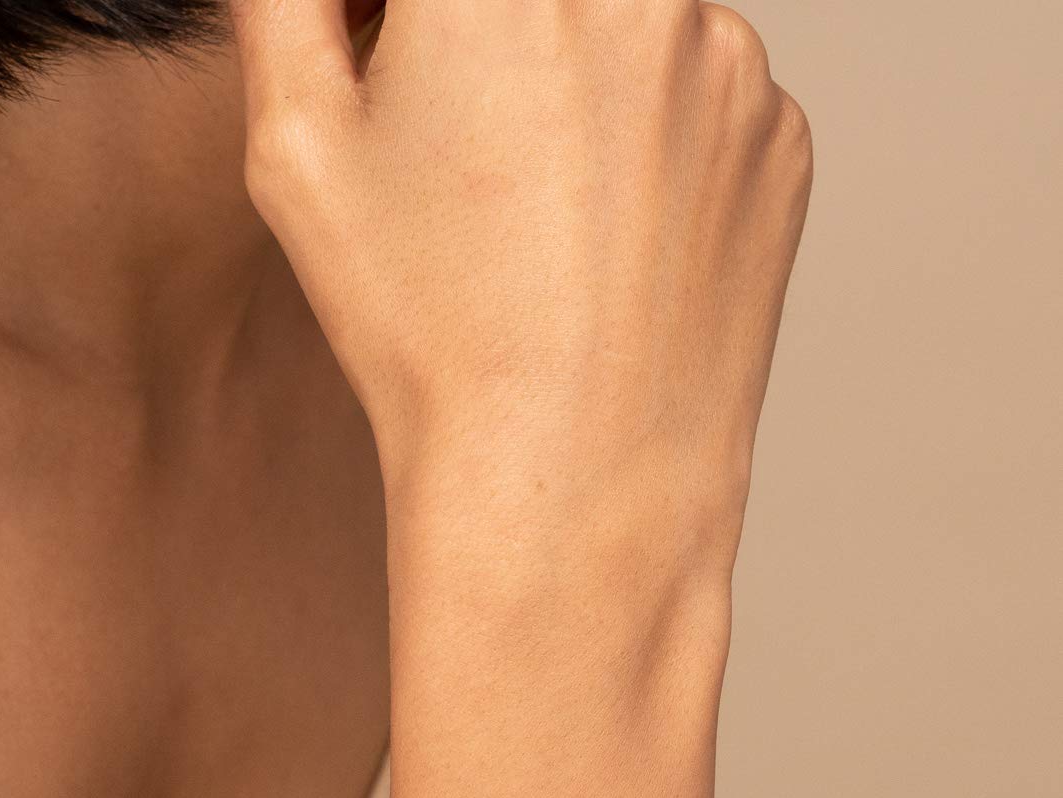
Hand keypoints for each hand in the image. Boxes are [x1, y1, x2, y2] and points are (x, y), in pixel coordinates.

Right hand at [230, 0, 812, 570]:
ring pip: (623, 25)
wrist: (571, 476)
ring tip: (531, 216)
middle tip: (453, 144)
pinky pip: (697, 99)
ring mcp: (729, 53)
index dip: (398, 17)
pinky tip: (600, 244)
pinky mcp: (780, 131)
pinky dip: (646, 143)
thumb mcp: (297, 148)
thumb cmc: (426, 331)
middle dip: (482, 32)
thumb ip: (290, 1)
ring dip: (569, 75)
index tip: (380, 56)